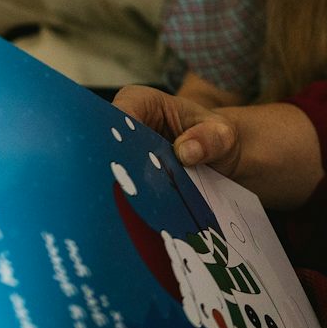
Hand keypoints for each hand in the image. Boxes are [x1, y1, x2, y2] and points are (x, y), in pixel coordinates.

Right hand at [110, 85, 324, 208]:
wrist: (223, 161)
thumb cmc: (220, 139)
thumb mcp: (224, 136)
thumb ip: (212, 139)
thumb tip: (186, 151)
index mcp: (140, 103)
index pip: (116, 116)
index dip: (114, 139)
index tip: (122, 163)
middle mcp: (122, 126)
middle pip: (102, 148)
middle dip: (109, 172)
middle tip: (119, 199)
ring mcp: (120, 154)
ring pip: (105, 173)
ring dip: (114, 194)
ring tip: (122, 217)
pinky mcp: (124, 177)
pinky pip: (116, 191)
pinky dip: (123, 206)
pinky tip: (130, 225)